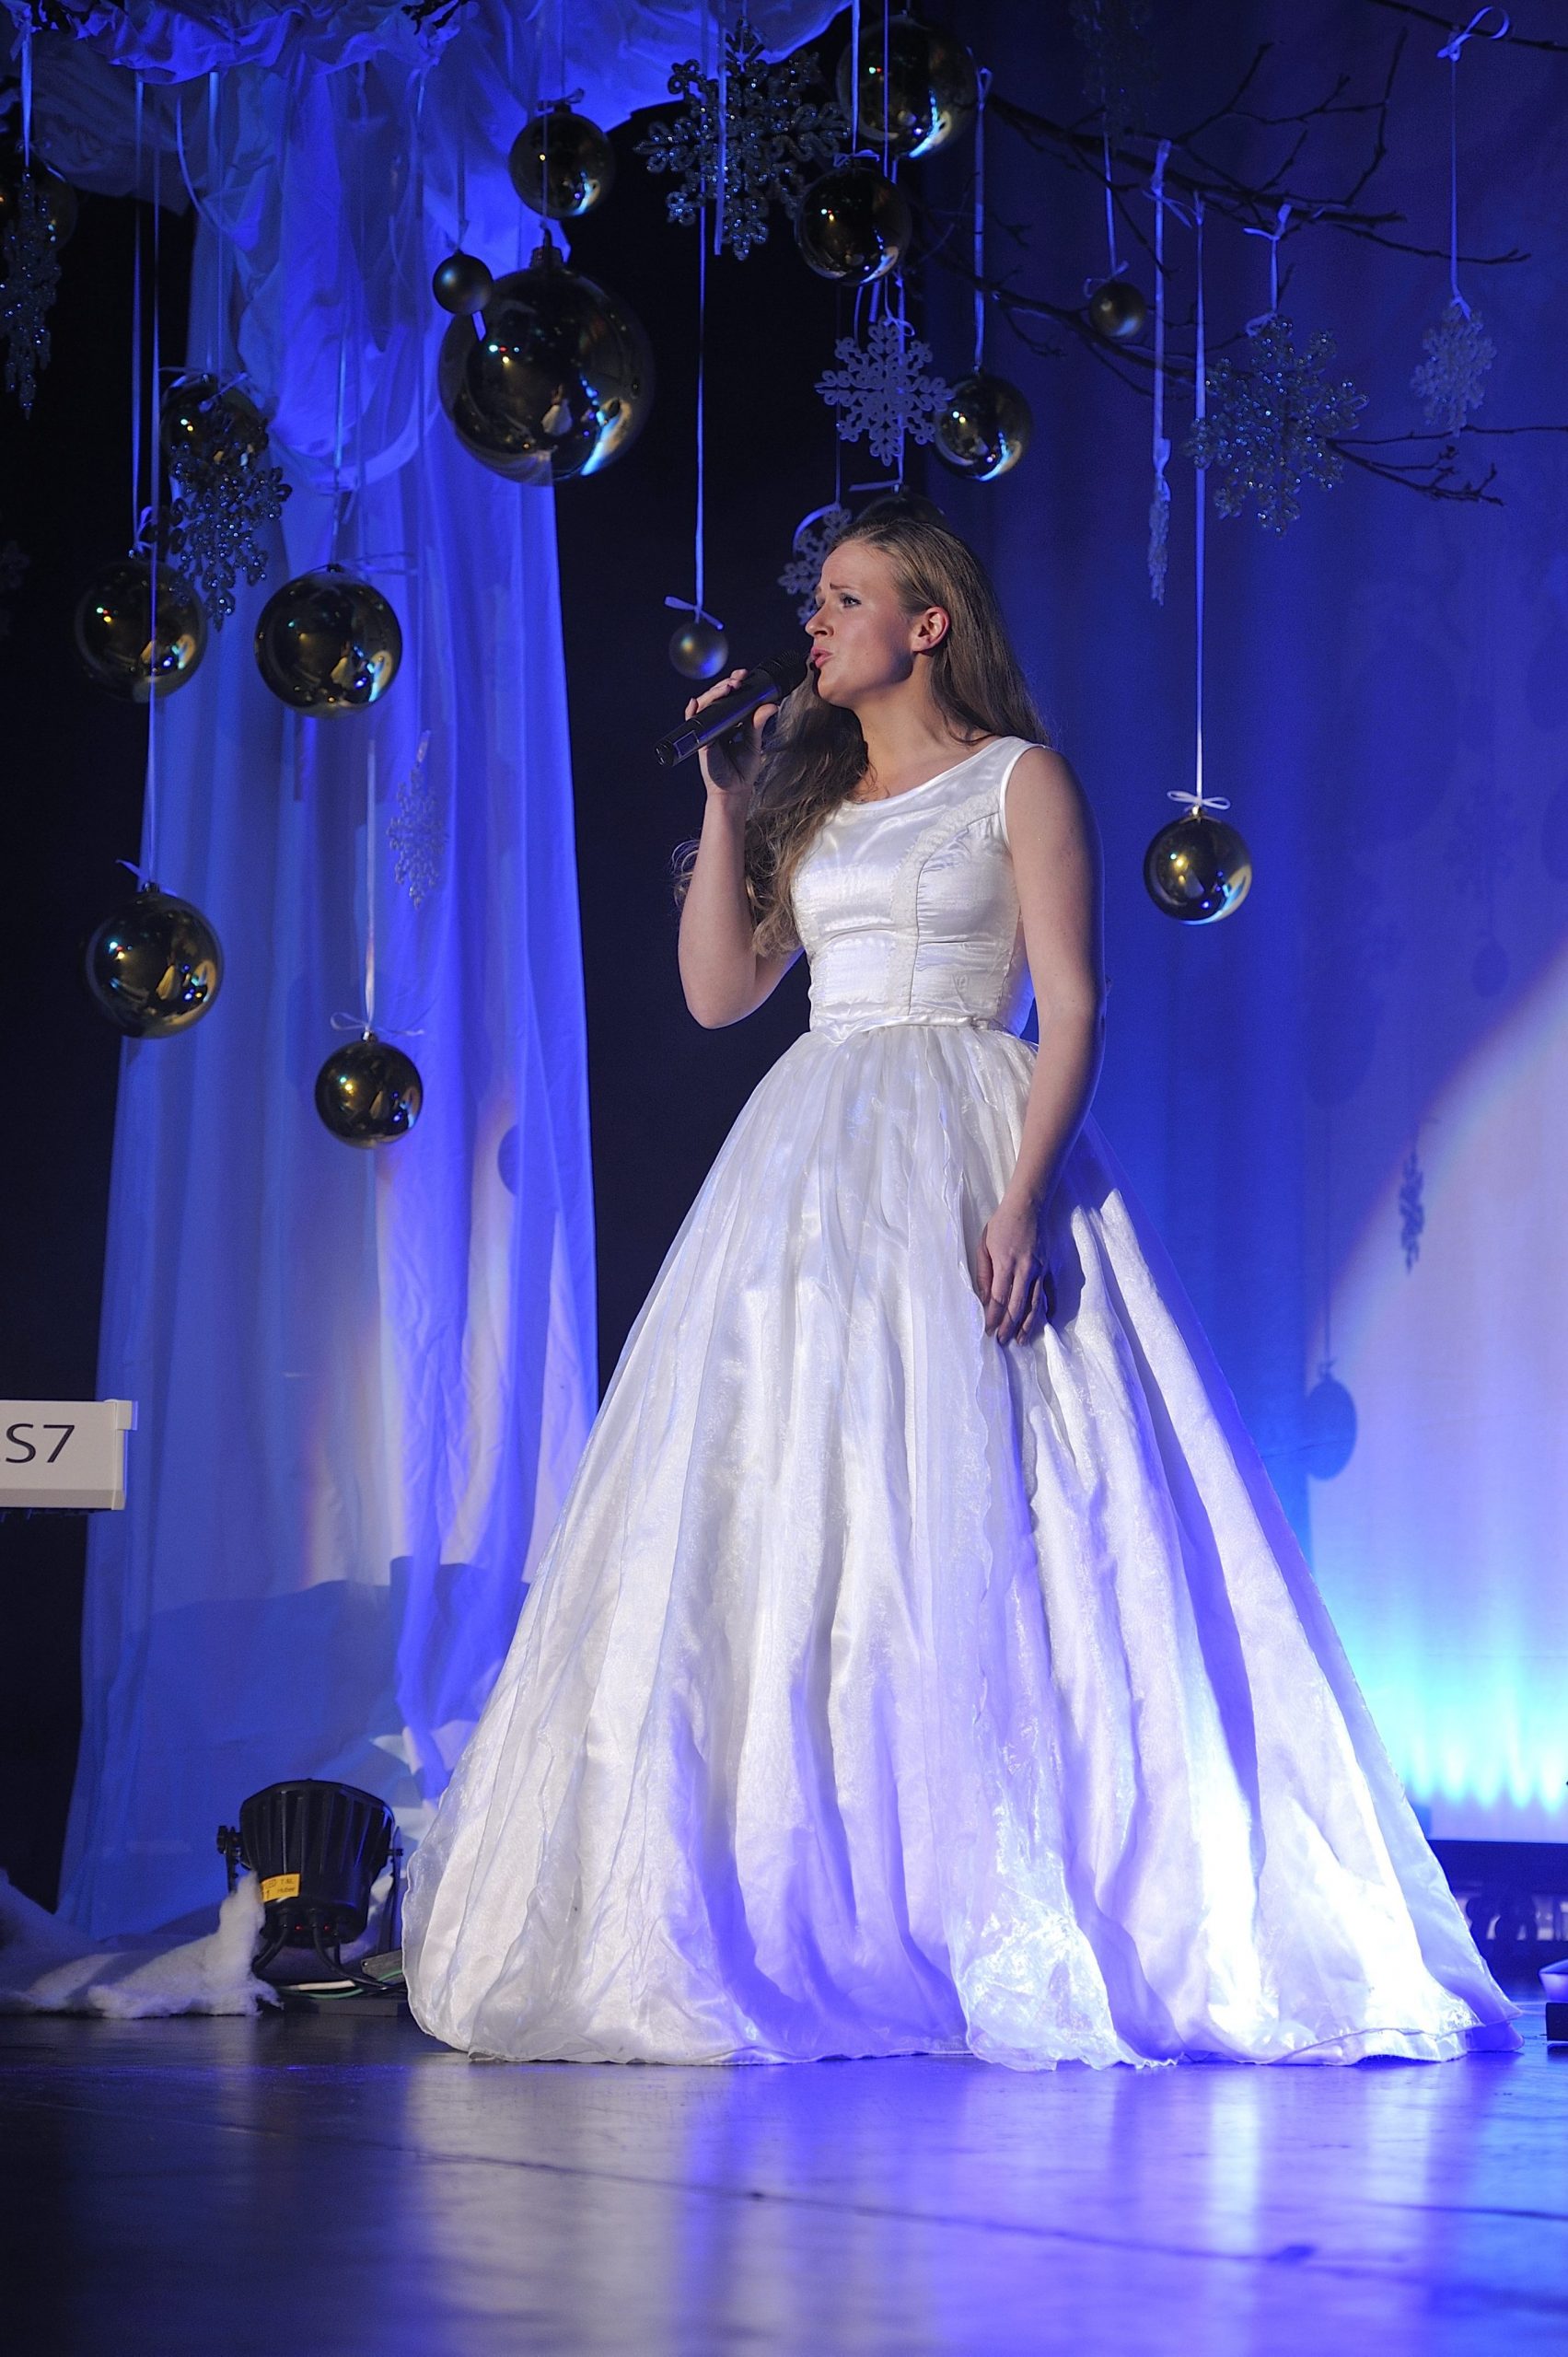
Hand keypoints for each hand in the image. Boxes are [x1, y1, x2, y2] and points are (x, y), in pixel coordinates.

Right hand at [688, 668, 778, 797]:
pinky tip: (695, 703)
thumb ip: (759, 723)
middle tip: (738, 680)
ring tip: (727, 688)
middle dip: (725, 684)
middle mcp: (718, 723)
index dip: (734, 683)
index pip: (730, 697)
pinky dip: (692, 711)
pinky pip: (693, 722)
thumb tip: (771, 705)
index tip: (744, 675)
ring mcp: (708, 730)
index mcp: (731, 721)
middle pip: (717, 697)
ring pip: (705, 704)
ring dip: (714, 693)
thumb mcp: (754, 743)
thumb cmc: (743, 770)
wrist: (734, 790)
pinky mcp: (701, 739)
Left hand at [977, 1194, 1052, 1344]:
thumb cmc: (1001, 1224)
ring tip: (1020, 1339)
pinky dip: (1046, 1310)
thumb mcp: (984, 1245)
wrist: (1028, 1206)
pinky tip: (1043, 1323)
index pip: (999, 1297)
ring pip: (1035, 1303)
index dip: (993, 1317)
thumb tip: (984, 1299)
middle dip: (1009, 1326)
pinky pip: (1048, 1293)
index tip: (988, 1330)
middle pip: (1017, 1305)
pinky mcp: (1048, 1268)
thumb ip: (984, 1273)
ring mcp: (1040, 1269)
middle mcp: (1025, 1269)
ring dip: (1028, 1324)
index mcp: (1006, 1263)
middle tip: (1002, 1341)